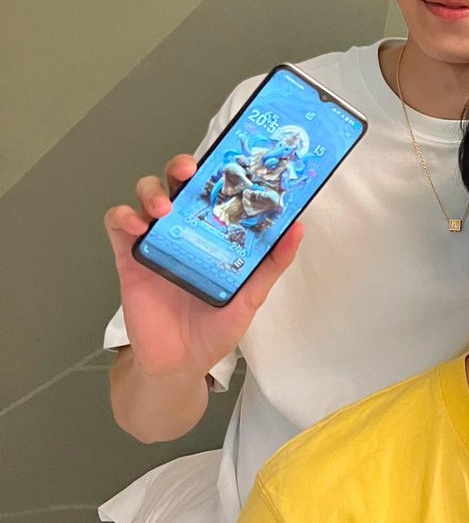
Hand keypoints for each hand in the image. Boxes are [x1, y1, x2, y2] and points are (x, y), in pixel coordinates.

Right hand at [104, 153, 302, 379]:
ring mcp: (155, 241)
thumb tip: (298, 228)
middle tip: (189, 171)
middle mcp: (183, 229)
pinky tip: (136, 225)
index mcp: (213, 232)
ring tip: (163, 208)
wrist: (180, 364)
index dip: (217, 169)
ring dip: (151, 191)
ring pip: (146, 194)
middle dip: (180, 166)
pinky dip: (123, 216)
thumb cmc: (215, 328)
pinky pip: (117, 224)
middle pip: (176, 182)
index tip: (228, 159)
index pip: (213, 188)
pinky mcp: (129, 258)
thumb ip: (272, 263)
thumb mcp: (251, 295)